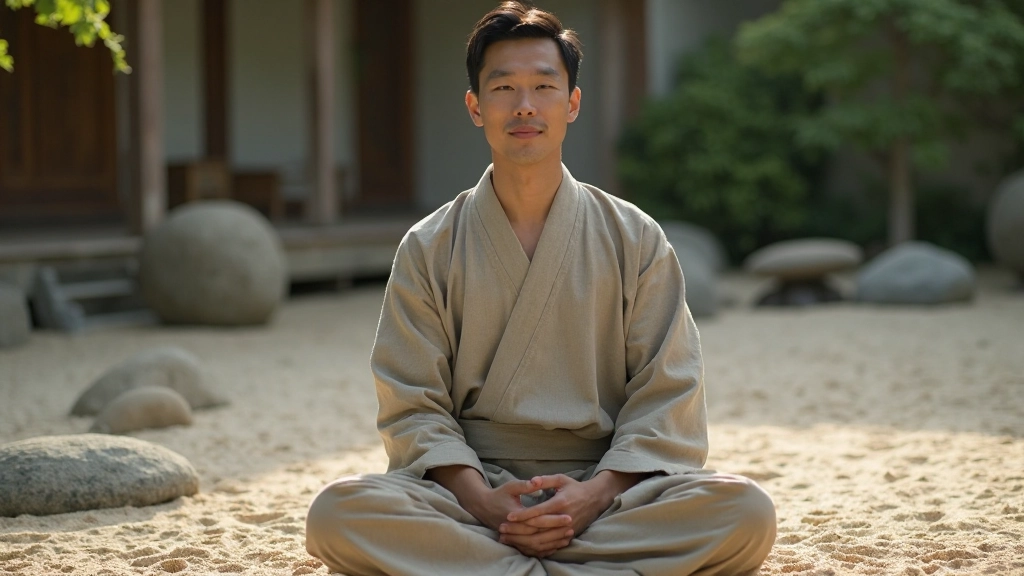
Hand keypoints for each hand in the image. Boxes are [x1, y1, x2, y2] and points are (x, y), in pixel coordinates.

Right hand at [427, 466, 572, 557]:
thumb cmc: (499, 494)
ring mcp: (514, 537)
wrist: (483, 506)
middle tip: (572, 525)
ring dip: (553, 541)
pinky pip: (532, 549)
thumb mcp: (511, 486)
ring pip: (537, 545)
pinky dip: (546, 548)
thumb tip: (537, 482)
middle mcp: (515, 529)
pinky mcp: (516, 541)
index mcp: (515, 515)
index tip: (568, 515)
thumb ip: (525, 485)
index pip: (537, 519)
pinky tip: (557, 544)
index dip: (554, 518)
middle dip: (557, 531)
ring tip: (568, 535)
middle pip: (539, 534)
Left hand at [505, 474, 610, 539]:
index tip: (509, 516)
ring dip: (524, 540)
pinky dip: (535, 546)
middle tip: (503, 529)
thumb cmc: (574, 488)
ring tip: (508, 538)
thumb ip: (545, 480)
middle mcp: (564, 518)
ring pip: (542, 539)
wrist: (594, 499)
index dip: (522, 515)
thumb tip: (531, 481)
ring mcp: (567, 529)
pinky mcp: (569, 536)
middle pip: (538, 528)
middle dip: (519, 529)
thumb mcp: (561, 479)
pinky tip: (523, 544)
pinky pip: (550, 545)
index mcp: (561, 503)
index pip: (538, 512)